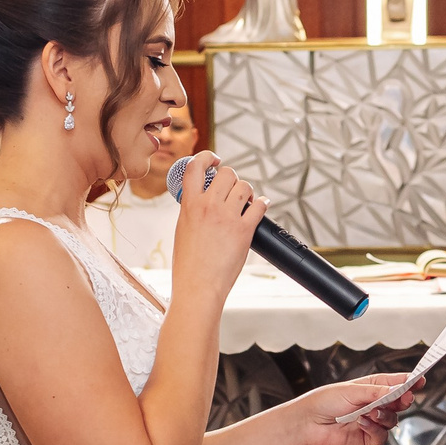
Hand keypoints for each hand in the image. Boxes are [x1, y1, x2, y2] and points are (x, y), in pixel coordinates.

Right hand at [168, 149, 259, 298]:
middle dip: (232, 178)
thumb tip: (202, 200)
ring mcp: (227, 217)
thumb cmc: (188, 265)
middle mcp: (208, 206)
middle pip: (227, 173)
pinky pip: (259, 205)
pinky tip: (261, 205)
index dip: (206, 157)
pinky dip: (263, 202)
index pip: (195, 167)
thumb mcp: (182, 230)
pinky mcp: (244, 230)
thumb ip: (192, 210)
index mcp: (189, 205)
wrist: (198, 286)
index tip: (214, 160)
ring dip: (247, 191)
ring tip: (246, 201)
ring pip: (245, 186)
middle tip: (233, 189)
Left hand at [287, 373, 421, 444]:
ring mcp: (373, 421)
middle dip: (403, 400)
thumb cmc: (325, 401)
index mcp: (372, 387)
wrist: (309, 423)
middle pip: (400, 402)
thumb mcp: (352, 390)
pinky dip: (374, 430)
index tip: (420, 380)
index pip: (397, 383)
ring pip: (393, 420)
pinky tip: (361, 424)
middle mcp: (375, 404)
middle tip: (403, 398)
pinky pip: (382, 436)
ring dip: (383, 416)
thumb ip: (377, 392)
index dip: (410, 382)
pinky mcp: (368, 437)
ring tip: (369, 413)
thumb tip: (397, 389)